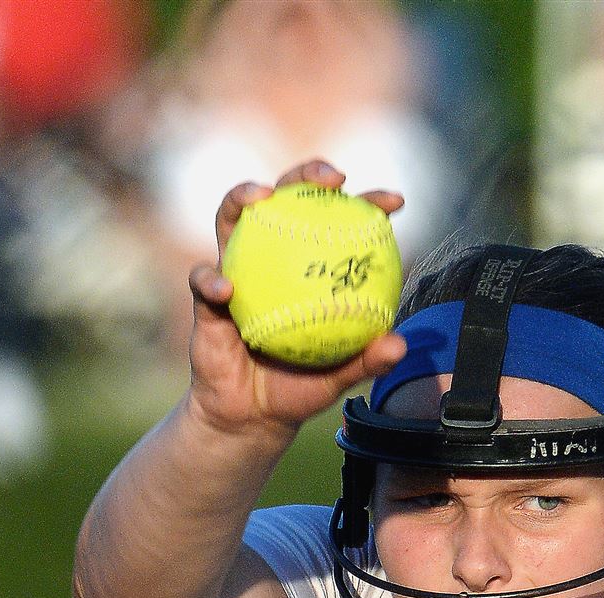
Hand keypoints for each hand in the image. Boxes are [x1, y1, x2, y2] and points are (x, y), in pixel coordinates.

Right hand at [187, 160, 406, 436]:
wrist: (251, 416)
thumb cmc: (299, 388)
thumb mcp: (339, 378)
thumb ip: (367, 360)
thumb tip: (399, 345)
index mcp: (310, 269)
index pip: (340, 223)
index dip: (368, 204)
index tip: (395, 201)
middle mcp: (272, 258)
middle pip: (285, 197)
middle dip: (306, 174)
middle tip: (334, 179)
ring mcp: (236, 270)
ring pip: (232, 217)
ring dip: (242, 196)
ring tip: (261, 198)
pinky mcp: (205, 296)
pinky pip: (203, 281)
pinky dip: (212, 281)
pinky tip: (227, 290)